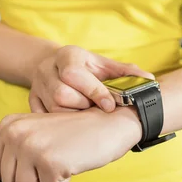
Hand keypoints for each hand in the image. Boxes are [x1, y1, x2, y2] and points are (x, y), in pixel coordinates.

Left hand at [0, 107, 141, 181]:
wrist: (110, 121)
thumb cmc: (75, 130)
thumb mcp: (38, 134)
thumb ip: (6, 149)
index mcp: (8, 126)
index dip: (23, 170)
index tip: (44, 150)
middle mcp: (15, 134)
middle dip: (34, 178)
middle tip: (55, 155)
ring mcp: (32, 147)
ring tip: (62, 158)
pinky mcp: (50, 162)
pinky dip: (64, 181)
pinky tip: (73, 160)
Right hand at [29, 45, 153, 113]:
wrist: (54, 65)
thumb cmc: (85, 67)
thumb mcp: (104, 64)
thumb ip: (126, 73)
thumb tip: (149, 81)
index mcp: (67, 56)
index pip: (75, 75)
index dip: (94, 92)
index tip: (109, 106)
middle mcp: (48, 70)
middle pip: (61, 95)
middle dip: (83, 105)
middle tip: (95, 108)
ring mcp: (37, 87)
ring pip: (54, 110)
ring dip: (74, 116)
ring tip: (86, 114)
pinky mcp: (31, 102)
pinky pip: (44, 119)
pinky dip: (61, 125)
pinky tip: (73, 123)